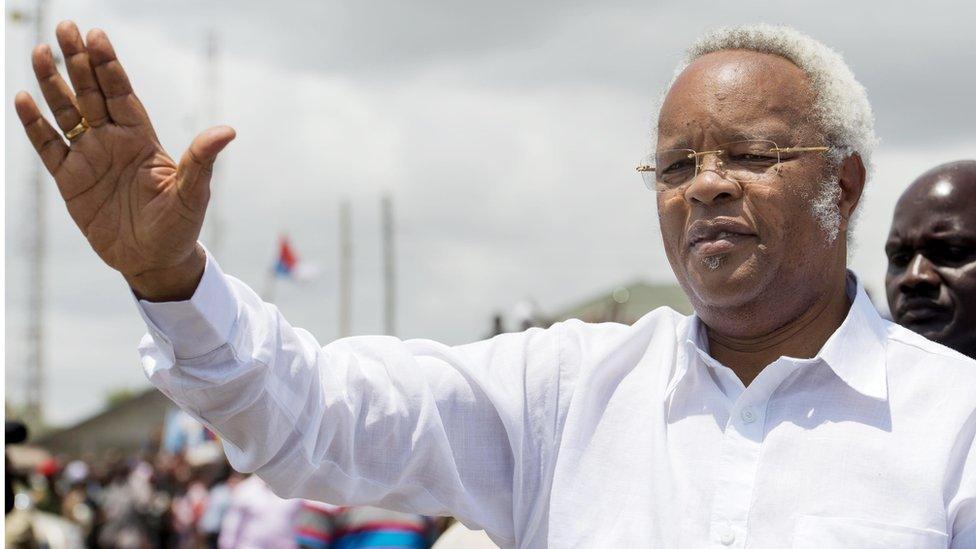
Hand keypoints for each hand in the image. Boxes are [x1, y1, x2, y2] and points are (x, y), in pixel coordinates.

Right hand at [14, 21, 234, 300]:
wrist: (154, 260)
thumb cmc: (179, 225)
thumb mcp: (193, 192)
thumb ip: (202, 159)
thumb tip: (228, 131)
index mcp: (141, 139)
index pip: (122, 93)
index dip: (109, 65)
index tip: (97, 36)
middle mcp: (113, 141)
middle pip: (91, 93)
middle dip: (78, 61)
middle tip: (65, 27)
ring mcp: (89, 158)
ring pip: (67, 112)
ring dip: (53, 84)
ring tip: (40, 52)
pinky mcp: (70, 180)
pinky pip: (49, 147)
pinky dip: (36, 125)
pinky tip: (24, 99)